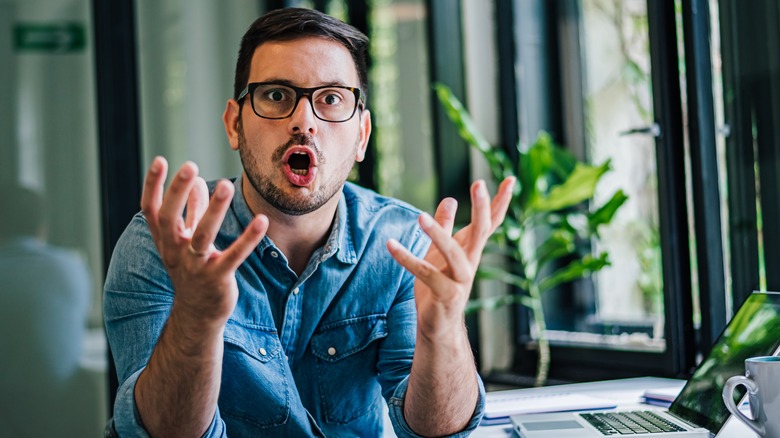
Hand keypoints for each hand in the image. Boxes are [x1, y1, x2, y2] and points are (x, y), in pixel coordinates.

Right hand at [141, 157, 267, 326]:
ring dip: (214, 210)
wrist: (198, 314)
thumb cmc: (193, 270)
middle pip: (170, 219)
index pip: (152, 210)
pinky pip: (234, 256)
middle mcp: (176, 252)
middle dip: (177, 192)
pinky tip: (262, 220)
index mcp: (165, 240)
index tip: (160, 160)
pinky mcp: (218, 278)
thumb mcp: (188, 240)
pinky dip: (248, 239)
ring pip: (202, 236)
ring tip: (226, 184)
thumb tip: (198, 181)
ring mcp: (196, 266)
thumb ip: (192, 211)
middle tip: (189, 166)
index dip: (153, 186)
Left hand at [387, 177, 514, 338]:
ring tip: (421, 216)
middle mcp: (470, 262)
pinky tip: (391, 245)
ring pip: (453, 253)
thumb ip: (445, 227)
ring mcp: (460, 280)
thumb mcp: (439, 252)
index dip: (500, 202)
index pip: (490, 222)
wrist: (438, 326)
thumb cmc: (439, 286)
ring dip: (438, 234)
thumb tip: (450, 199)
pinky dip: (406, 258)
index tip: (510, 179)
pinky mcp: (445, 294)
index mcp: (471, 250)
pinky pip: (425, 273)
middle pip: (481, 231)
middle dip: (482, 207)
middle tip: (479, 183)